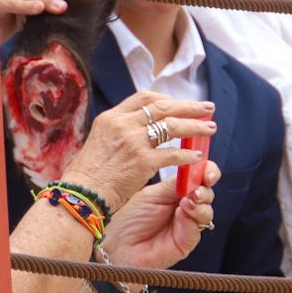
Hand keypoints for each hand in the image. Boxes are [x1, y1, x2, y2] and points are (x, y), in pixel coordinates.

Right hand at [62, 91, 215, 211]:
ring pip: (173, 126)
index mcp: (111, 117)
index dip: (166, 99)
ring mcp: (133, 141)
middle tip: (207, 108)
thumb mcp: (100, 141)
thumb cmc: (90, 174)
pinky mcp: (143, 161)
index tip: (179, 104)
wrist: (81, 194)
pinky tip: (196, 157)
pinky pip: (173, 154)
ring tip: (210, 128)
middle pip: (163, 107)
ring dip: (195, 126)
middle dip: (189, 106)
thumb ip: (119, 132)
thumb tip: (141, 130)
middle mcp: (123, 124)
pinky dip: (187, 154)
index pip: (144, 97)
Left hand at [102, 163, 219, 271]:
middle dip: (205, 189)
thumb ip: (175, 183)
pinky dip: (192, 219)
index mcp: (176, 192)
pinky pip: (196, 229)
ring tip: (188, 200)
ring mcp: (186, 225)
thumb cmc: (129, 218)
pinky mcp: (185, 242)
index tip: (206, 171)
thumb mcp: (153, 194)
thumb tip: (195, 169)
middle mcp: (184, 208)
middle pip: (207, 194)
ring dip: (201, 203)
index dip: (207, 172)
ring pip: (206, 212)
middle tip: (196, 188)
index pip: (199, 179)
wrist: (117, 244)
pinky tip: (182, 213)